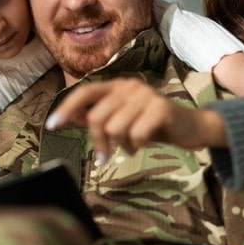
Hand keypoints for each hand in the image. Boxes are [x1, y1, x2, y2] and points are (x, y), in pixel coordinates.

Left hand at [46, 78, 227, 160]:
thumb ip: (98, 116)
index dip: (66, 108)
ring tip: (131, 146)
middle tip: (105, 158)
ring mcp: (146, 96)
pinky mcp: (161, 109)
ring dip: (121, 145)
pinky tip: (144, 145)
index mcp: (118, 86)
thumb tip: (69, 115)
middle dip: (99, 142)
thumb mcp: (123, 120)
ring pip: (115, 128)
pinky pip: (136, 134)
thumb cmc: (153, 125)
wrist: (191, 128)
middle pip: (97, 117)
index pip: (85, 92)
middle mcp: (130, 86)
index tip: (52, 126)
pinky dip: (137, 146)